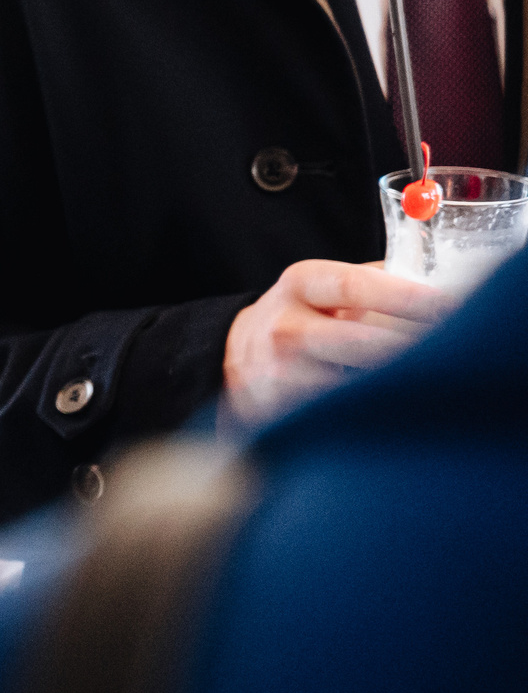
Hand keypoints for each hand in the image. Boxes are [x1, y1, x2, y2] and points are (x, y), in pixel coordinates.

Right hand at [223, 257, 452, 422]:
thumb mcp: (323, 286)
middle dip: (413, 348)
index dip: (407, 297)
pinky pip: (343, 412)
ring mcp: (282, 372)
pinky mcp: (285, 409)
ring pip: (356, 384)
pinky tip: (389, 403)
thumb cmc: (301, 315)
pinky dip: (373, 407)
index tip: (451, 306)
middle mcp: (285, 326)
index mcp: (301, 284)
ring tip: (426, 379)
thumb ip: (374, 280)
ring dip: (397, 383)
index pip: (355, 286)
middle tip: (454, 351)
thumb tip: (438, 283)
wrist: (239, 354)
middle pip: (360, 342)